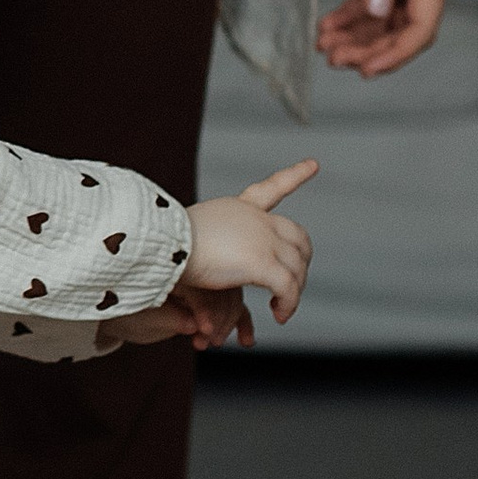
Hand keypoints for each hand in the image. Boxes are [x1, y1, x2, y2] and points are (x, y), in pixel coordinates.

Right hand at [174, 160, 317, 342]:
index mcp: (239, 207)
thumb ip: (213, 241)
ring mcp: (262, 239)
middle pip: (298, 237)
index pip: (271, 187)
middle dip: (302, 262)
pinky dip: (289, 303)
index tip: (313, 164)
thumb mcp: (193, 232)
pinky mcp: (262, 263)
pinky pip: (288, 287)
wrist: (164, 245)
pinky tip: (279, 314)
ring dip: (294, 291)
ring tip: (281, 309)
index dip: (294, 175)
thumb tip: (206, 256)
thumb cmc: (166, 243)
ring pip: (296, 267)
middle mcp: (256, 219)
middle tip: (291, 285)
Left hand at [317, 0, 448, 77]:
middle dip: (370, 48)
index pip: (422, 25)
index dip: (396, 53)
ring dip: (356, 35)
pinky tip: (325, 26)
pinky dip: (348, 15)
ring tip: (324, 47)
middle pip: (400, 27)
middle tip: (333, 60)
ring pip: (380, 16)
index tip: (365, 69)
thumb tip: (376, 14)